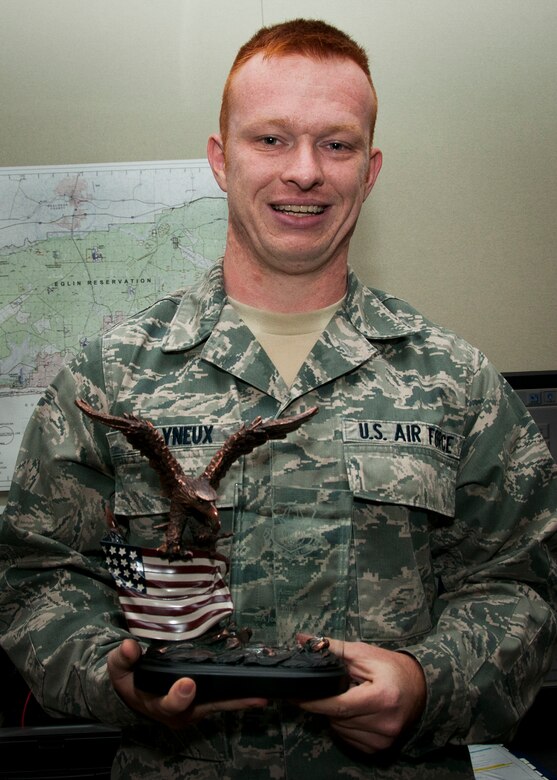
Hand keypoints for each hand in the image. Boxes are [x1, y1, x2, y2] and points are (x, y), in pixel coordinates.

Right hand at [108, 638, 267, 728]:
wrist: (136, 691)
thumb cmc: (129, 679)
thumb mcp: (119, 669)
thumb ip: (123, 659)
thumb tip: (129, 647)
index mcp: (157, 704)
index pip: (169, 704)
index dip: (179, 696)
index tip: (188, 684)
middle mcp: (180, 711)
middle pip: (203, 707)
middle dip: (223, 701)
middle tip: (242, 692)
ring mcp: (195, 708)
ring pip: (219, 705)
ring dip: (239, 701)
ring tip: (260, 697)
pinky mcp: (206, 701)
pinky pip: (224, 699)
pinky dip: (240, 697)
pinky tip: (259, 694)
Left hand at [297, 639, 425, 753]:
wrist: (421, 687)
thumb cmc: (392, 668)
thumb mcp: (364, 653)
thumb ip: (333, 648)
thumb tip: (303, 639)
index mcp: (382, 698)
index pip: (338, 705)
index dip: (314, 702)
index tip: (294, 696)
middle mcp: (384, 723)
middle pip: (337, 718)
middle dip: (328, 703)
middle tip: (334, 688)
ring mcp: (383, 740)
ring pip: (340, 730)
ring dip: (337, 715)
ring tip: (350, 696)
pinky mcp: (380, 748)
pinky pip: (349, 739)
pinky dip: (346, 725)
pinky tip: (355, 711)